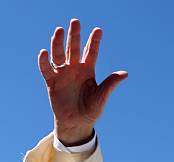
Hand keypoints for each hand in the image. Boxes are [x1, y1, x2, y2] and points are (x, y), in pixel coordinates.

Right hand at [38, 19, 127, 145]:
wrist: (77, 123)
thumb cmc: (92, 110)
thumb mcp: (102, 96)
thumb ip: (111, 84)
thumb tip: (125, 73)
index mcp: (88, 71)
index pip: (92, 52)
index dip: (94, 41)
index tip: (98, 30)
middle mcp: (75, 69)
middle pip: (74, 48)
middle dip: (75, 35)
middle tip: (75, 21)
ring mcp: (63, 74)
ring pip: (59, 55)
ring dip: (58, 43)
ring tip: (59, 30)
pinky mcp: (52, 82)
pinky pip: (46, 69)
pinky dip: (44, 61)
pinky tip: (44, 52)